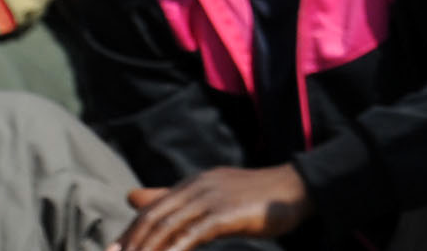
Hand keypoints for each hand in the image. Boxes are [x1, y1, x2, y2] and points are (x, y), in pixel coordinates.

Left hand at [120, 165, 311, 250]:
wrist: (297, 189)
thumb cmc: (255, 197)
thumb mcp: (212, 195)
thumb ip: (174, 198)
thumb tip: (132, 196)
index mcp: (194, 182)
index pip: (151, 209)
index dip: (129, 233)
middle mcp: (199, 186)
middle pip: (154, 217)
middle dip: (131, 242)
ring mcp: (213, 198)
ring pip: (168, 225)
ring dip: (148, 248)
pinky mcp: (227, 213)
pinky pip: (192, 233)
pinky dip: (174, 249)